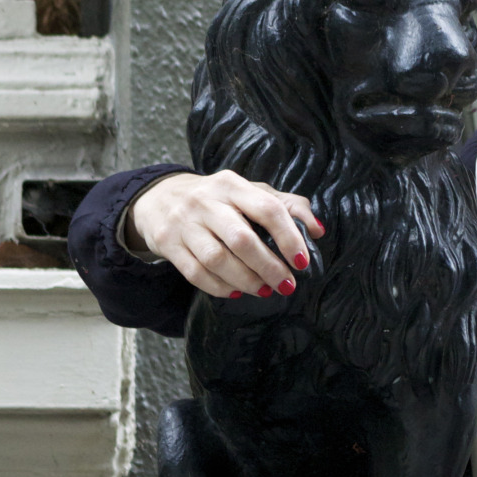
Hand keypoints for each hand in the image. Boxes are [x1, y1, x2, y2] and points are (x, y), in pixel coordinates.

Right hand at [128, 170, 324, 297]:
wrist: (158, 197)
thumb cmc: (217, 199)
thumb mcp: (249, 192)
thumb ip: (287, 205)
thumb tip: (318, 230)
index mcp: (232, 185)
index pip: (267, 208)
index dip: (289, 237)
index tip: (302, 262)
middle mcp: (206, 201)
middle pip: (241, 240)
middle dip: (269, 267)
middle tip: (287, 285)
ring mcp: (184, 223)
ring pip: (217, 260)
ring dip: (246, 281)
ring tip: (264, 290)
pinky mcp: (168, 244)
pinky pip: (196, 273)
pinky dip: (220, 288)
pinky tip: (236, 292)